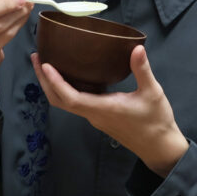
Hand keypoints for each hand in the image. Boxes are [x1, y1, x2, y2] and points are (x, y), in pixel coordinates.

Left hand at [31, 46, 188, 177]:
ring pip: (65, 102)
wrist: (159, 147)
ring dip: (52, 84)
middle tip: (37, 57)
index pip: (70, 98)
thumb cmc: (156, 121)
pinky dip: (64, 88)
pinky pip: (74, 102)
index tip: (45, 65)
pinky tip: (68, 73)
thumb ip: (142, 70)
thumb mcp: (153, 93)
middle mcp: (93, 114)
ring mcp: (94, 116)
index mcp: (102, 109)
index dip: (55, 82)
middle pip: (59, 100)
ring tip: (46, 63)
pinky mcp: (98, 116)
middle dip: (44, 80)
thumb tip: (136, 48)